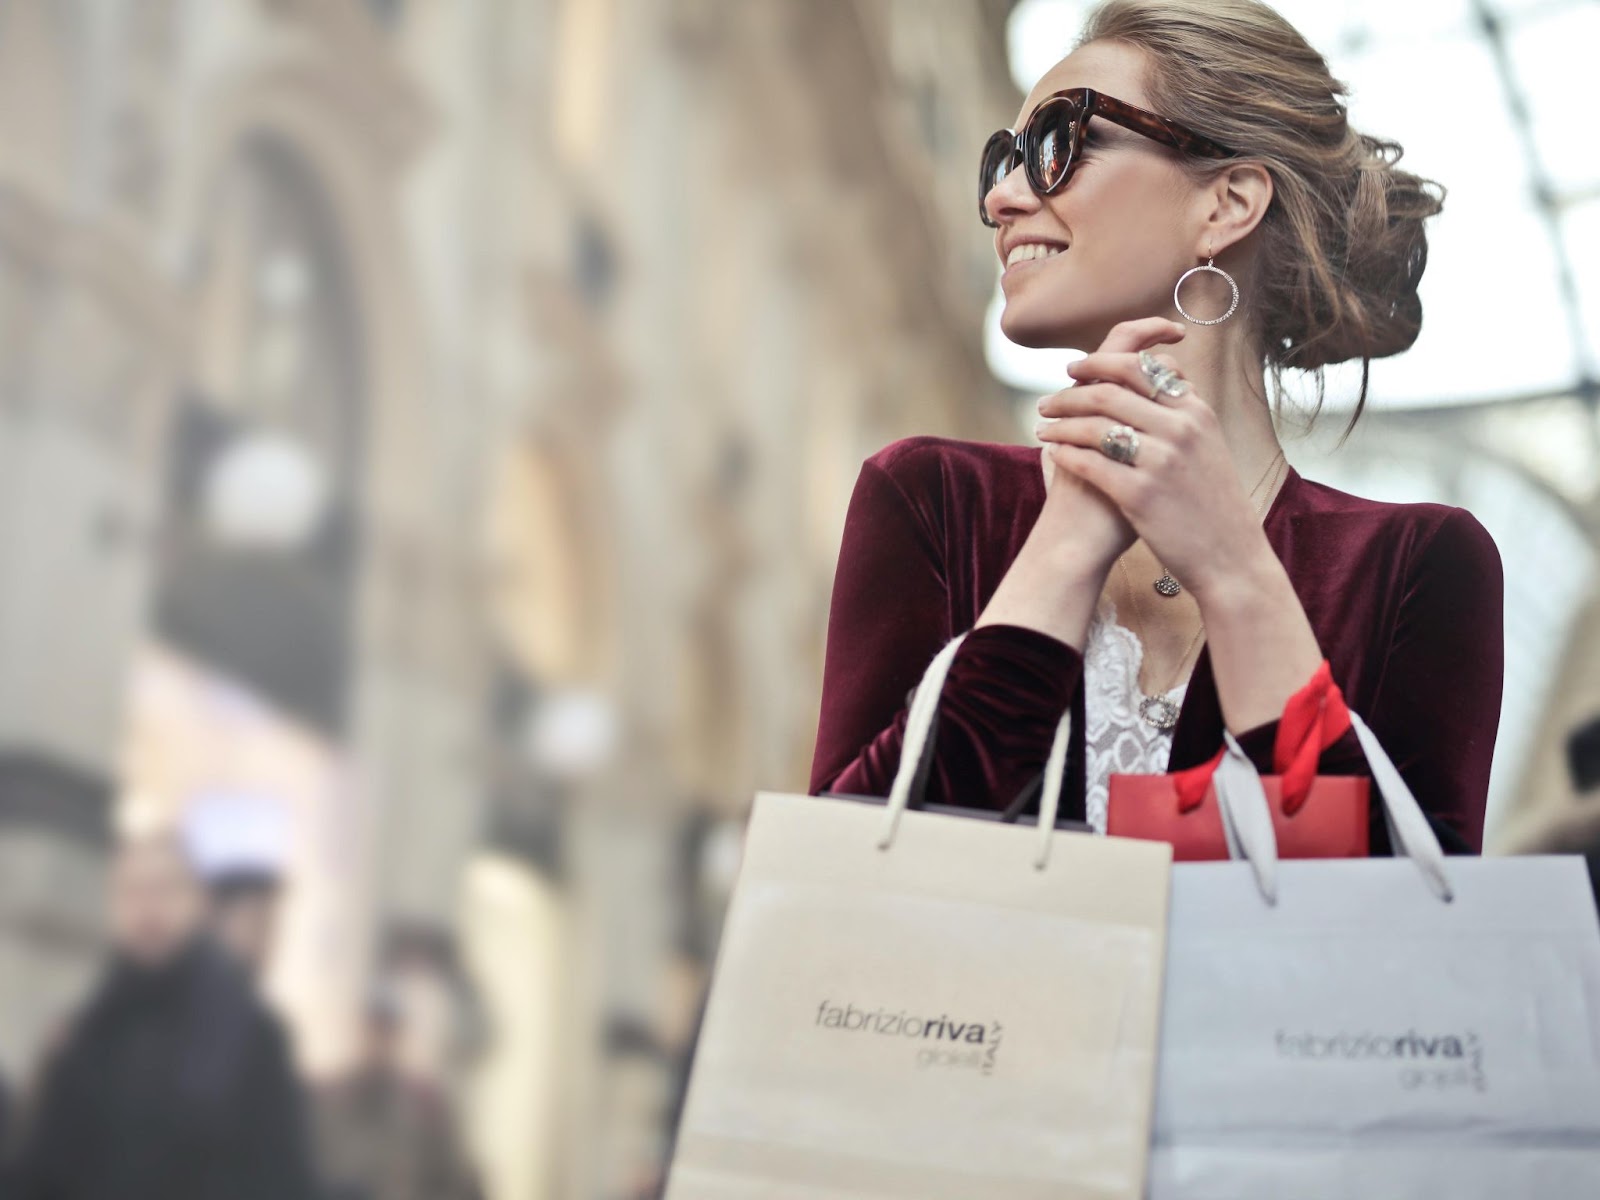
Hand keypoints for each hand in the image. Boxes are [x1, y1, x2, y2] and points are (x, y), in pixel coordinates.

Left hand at [1034, 322, 1272, 595]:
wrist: (1230, 556)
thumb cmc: (1212, 503)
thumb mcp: (1208, 445)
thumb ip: (1180, 412)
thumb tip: (1153, 379)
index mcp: (1196, 411)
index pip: (1139, 367)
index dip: (1099, 363)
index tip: (1074, 368)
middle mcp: (1180, 428)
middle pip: (1109, 392)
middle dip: (1068, 393)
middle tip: (1046, 401)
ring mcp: (1161, 460)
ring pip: (1094, 426)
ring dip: (1060, 424)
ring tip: (1043, 430)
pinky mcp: (1140, 494)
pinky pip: (1090, 464)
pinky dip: (1066, 456)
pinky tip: (1055, 456)